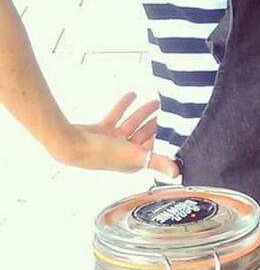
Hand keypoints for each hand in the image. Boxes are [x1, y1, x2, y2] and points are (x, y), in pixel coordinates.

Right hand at [57, 92, 179, 177]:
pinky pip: (115, 116)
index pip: (152, 149)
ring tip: (156, 100)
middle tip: (169, 110)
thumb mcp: (136, 156)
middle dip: (155, 123)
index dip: (164, 138)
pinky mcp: (100, 131)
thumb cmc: (102, 154)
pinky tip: (132, 94)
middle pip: (143, 135)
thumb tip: (177, 174)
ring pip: (131, 124)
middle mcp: (122, 153)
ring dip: (143, 113)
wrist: (71, 144)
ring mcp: (110, 142)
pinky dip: (123, 106)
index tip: (175, 127)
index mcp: (132, 162)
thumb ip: (158, 162)